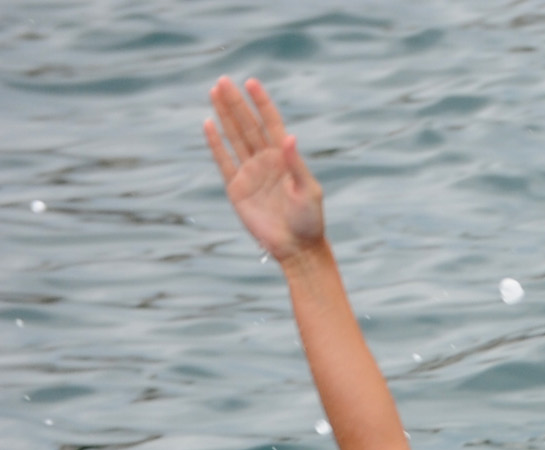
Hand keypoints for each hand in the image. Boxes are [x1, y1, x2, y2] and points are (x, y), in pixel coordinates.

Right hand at [206, 78, 325, 262]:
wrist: (296, 248)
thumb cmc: (309, 220)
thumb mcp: (308, 191)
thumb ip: (295, 164)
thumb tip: (288, 137)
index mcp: (285, 158)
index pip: (271, 123)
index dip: (261, 103)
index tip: (252, 82)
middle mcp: (266, 161)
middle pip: (248, 125)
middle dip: (236, 103)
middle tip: (223, 80)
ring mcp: (250, 172)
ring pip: (234, 137)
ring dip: (224, 115)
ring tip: (214, 92)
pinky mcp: (236, 187)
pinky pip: (223, 160)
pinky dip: (215, 143)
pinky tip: (208, 124)